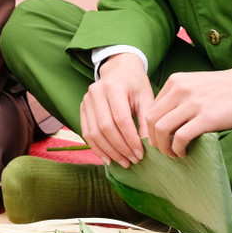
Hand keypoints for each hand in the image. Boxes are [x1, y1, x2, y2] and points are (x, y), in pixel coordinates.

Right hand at [80, 53, 153, 167]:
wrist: (119, 70)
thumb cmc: (136, 84)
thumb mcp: (146, 98)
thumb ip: (147, 121)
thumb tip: (149, 147)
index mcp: (113, 87)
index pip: (120, 118)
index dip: (130, 139)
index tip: (141, 153)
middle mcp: (95, 92)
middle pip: (105, 127)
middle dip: (120, 148)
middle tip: (133, 161)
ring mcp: (86, 100)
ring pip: (94, 132)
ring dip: (109, 151)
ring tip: (123, 162)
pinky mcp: (82, 108)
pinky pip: (86, 132)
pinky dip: (97, 148)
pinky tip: (108, 159)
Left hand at [146, 58, 231, 158]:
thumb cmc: (226, 87)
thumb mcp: (196, 84)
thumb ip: (180, 96)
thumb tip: (166, 120)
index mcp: (175, 82)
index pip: (151, 108)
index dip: (151, 128)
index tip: (159, 139)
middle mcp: (179, 90)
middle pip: (151, 119)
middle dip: (153, 139)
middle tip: (163, 150)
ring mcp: (192, 103)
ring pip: (161, 129)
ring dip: (163, 147)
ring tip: (173, 154)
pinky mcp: (207, 118)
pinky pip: (180, 137)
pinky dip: (177, 148)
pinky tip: (184, 153)